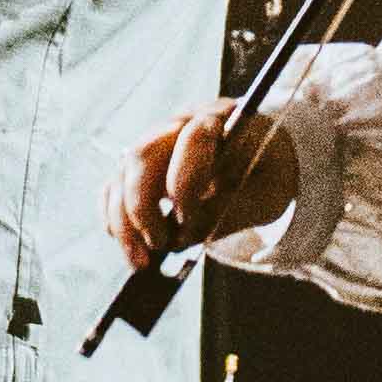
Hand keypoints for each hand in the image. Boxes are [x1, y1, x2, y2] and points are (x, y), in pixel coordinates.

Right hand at [112, 103, 293, 270]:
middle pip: (143, 155)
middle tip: (160, 245)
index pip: (193, 139)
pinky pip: (113, 188)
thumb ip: (229, 210)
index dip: (185, 179)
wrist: (263, 159)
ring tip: (141, 261)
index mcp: (220, 120)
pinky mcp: (140, 165)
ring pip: (122, 174)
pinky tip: (128, 246)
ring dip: (124, 222)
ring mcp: (155, 143)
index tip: (187, 220)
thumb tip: (183, 234)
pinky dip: (115, 218)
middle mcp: (180, 124)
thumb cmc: (268, 174)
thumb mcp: (266, 194)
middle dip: (143, 206)